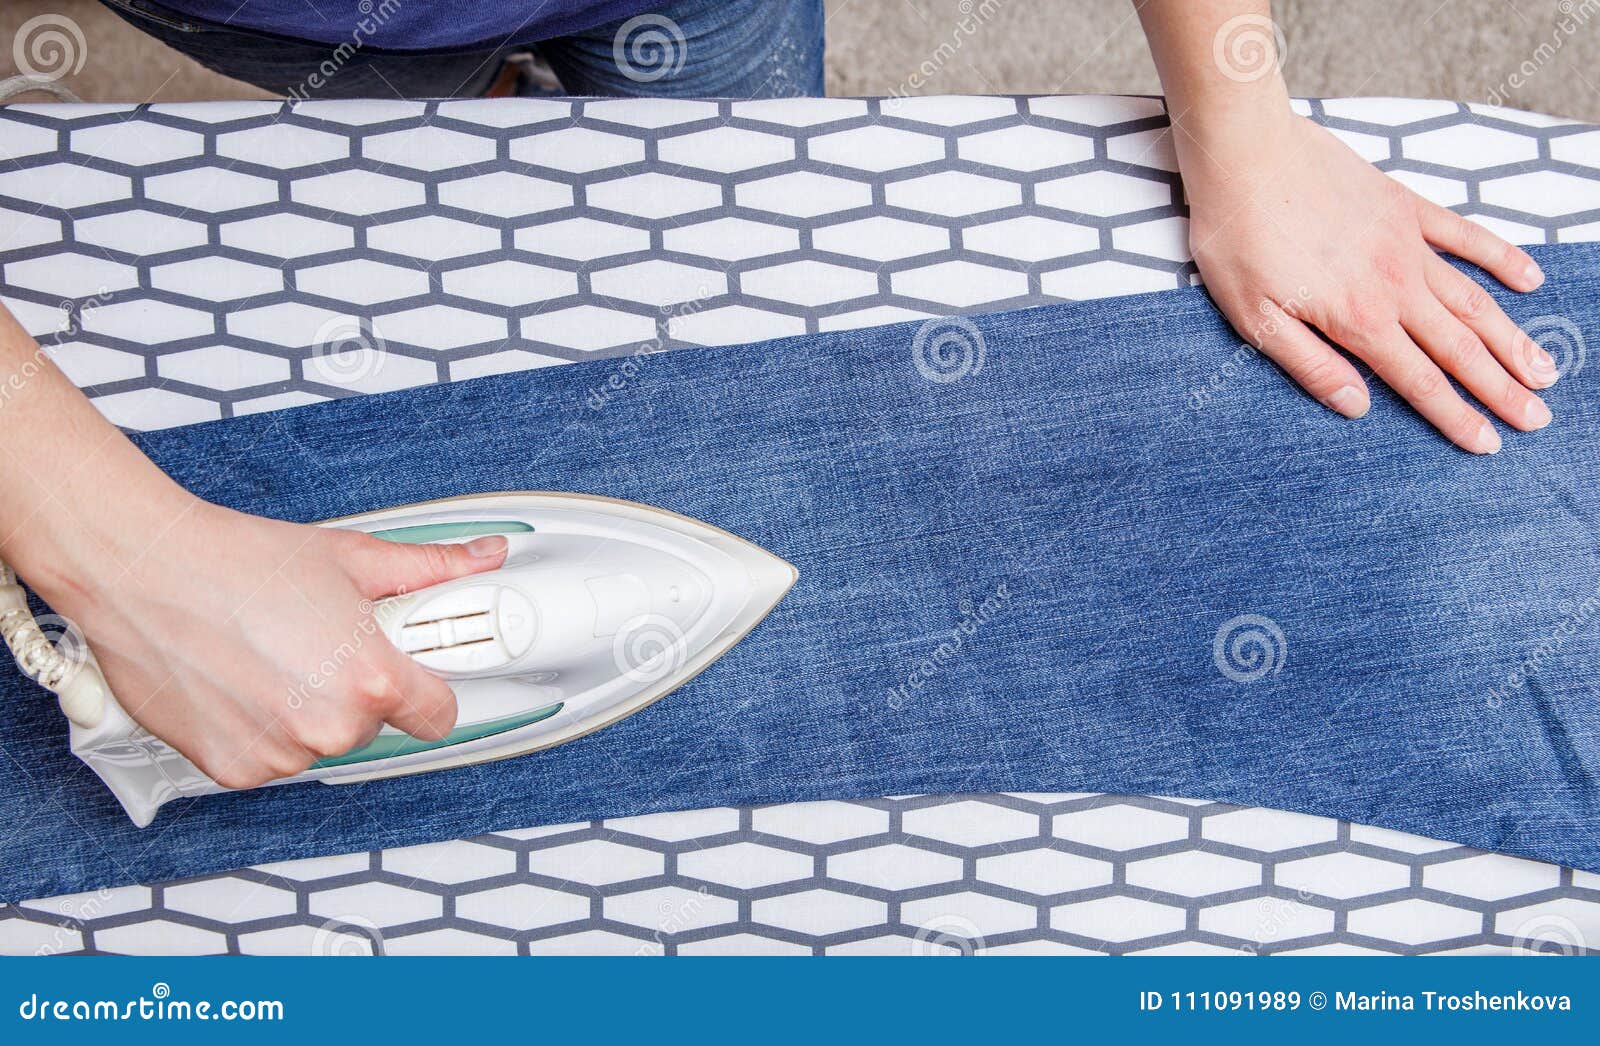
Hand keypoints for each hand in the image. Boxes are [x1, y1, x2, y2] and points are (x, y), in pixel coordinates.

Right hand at [34, 498, 507, 789]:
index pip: (438, 715)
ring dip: (305, 711)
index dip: (428, 691)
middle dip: (355, 690)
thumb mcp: (351, 558)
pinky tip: (241, 681)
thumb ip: (428, 568)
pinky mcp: (234, 769)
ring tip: (271, 656)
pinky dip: (261, 728)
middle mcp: (329, 725)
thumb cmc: (239, 561)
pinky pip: (271, 757)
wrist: (145, 571)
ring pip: (319, 741)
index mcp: (372, 679)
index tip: (416, 678)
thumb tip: (480, 558)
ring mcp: (281, 753)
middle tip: (318, 644)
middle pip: (372, 725)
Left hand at [1182, 111, 1555, 452]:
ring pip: (1473, 301)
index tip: (1491, 444)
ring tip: (1545, 370)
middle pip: (1460, 348)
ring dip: (1512, 338)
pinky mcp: (1405, 206)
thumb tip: (1357, 406)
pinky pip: (1465, 236)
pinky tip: (1528, 280)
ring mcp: (1406, 244)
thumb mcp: (1254, 318)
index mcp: (1358, 319)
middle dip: (1502, 389)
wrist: (1247, 154)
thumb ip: (1309, 365)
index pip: (1421, 382)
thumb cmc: (1238, 239)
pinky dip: (1500, 259)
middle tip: (1538, 419)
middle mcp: (1395, 285)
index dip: (1458, 417)